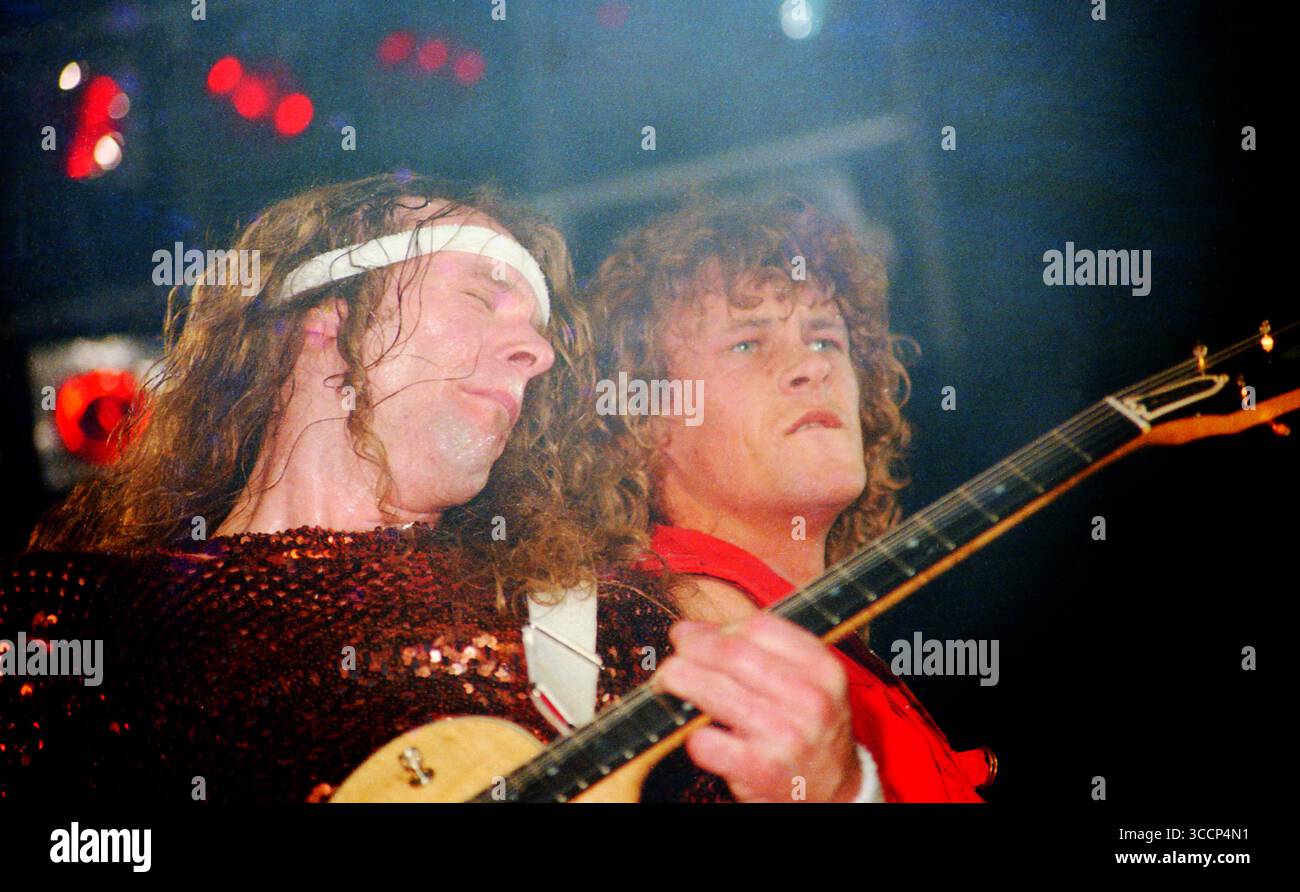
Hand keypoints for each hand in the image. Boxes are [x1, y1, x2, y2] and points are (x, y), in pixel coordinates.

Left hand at [653, 613, 860, 801]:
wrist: (835, 791)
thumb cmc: (811, 728)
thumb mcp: (808, 682)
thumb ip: (761, 650)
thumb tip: (695, 631)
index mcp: (823, 669)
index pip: (759, 628)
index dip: (717, 628)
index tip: (695, 633)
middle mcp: (810, 699)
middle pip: (733, 655)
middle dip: (692, 648)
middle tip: (676, 652)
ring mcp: (786, 735)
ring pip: (715, 691)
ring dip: (681, 680)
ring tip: (670, 680)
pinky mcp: (762, 769)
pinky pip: (708, 742)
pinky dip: (693, 734)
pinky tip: (696, 731)